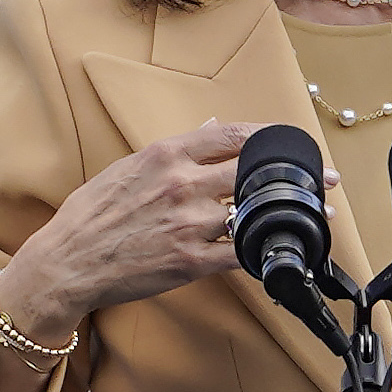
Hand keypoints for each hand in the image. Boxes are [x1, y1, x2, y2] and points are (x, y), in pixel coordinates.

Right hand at [0, 121, 338, 343]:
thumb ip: (174, 151)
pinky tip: (282, 248)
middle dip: (297, 174)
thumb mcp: (127, 168)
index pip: (231, 135)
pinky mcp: (190, 261)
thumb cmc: (91, 215)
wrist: (65, 263)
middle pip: (253, 171)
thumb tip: (212, 128)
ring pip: (252, 211)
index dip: (270, 137)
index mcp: (165, 154)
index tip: (293, 143)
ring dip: (289, 214)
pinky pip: (241, 253)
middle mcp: (181, 183)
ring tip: (317, 216)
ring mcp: (188, 223)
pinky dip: (264, 249)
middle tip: (326, 179)